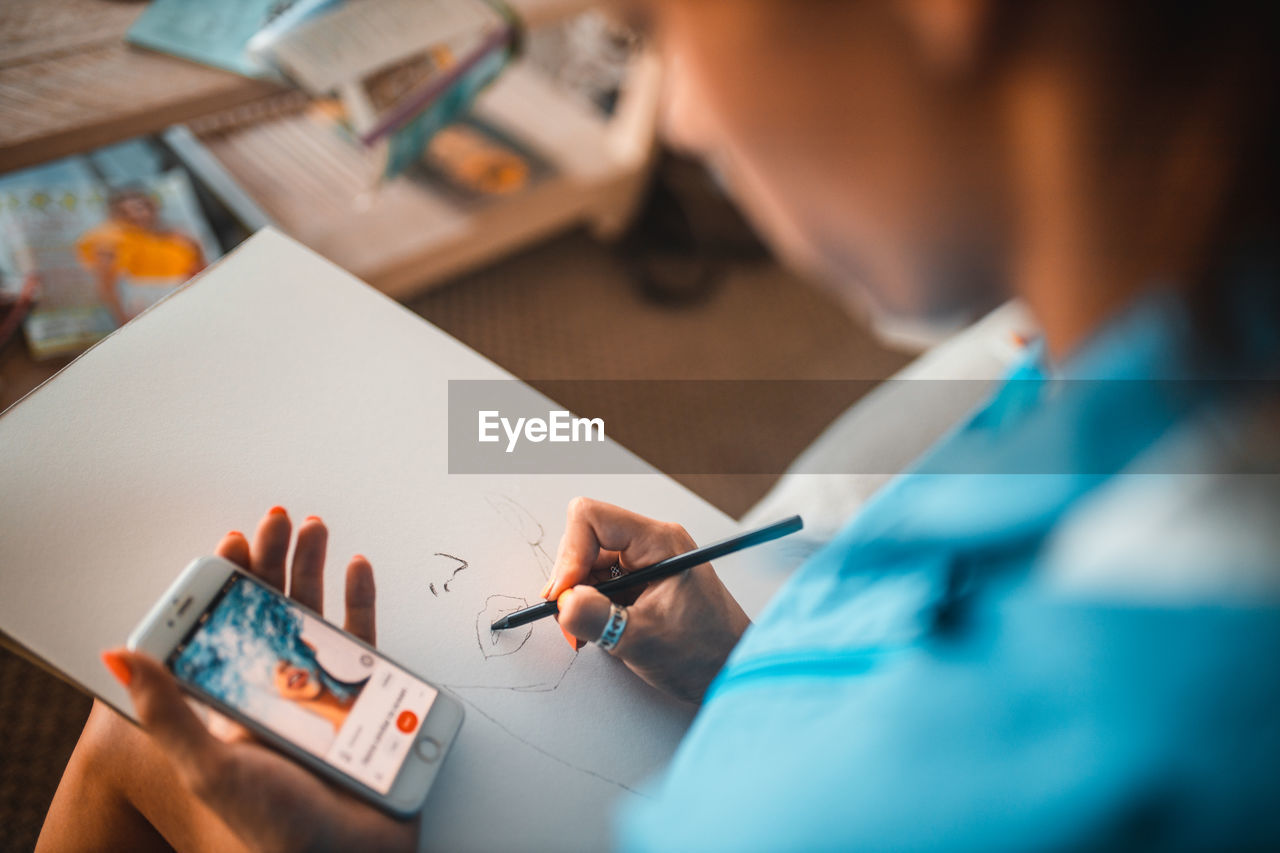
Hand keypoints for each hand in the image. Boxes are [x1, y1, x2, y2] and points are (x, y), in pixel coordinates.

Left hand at [100, 508, 413, 852]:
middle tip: (277, 519)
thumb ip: (168, 710)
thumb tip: (120, 657)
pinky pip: (367, 637)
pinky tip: (356, 568)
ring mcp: (328, 690)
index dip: (228, 583)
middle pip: (275, 608)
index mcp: (237, 703)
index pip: (228, 629)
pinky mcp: (371, 696)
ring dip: (317, 566)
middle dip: (275, 559)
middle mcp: (282, 690)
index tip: (230, 544)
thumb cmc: (277, 826)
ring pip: (320, 612)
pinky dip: (363, 598)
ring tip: (316, 528)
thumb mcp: (211, 765)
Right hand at [545, 498, 750, 703]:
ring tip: (590, 630)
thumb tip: (562, 602)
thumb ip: (596, 618)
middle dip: (571, 581)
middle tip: (572, 619)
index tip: (566, 593)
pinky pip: (599, 581)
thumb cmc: (706, 652)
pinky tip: (601, 627)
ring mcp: (645, 562)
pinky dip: (590, 604)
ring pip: (587, 563)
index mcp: (659, 542)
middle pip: (585, 541)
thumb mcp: (643, 639)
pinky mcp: (640, 581)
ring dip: (580, 596)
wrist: (730, 672)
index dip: (570, 554)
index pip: (591, 519)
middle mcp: (651, 544)